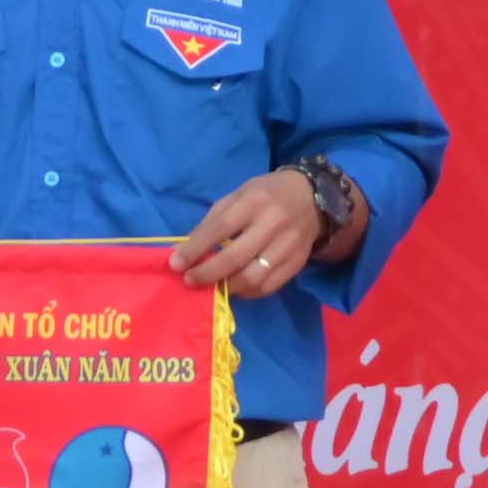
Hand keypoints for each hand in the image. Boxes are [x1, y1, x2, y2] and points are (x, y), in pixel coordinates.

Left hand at [173, 171, 324, 299]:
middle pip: (236, 258)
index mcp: (254, 201)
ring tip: (212, 286)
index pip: (220, 229)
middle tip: (190, 280)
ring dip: (227, 287)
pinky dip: (248, 292)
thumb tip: (185, 251)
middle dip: (207, 274)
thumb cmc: (266, 195)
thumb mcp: (237, 196)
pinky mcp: (297, 262)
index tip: (176, 263)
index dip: (195, 249)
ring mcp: (288, 246)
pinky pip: (269, 286)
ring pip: (253, 278)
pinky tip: (235, 287)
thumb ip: (212, 221)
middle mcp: (273, 223)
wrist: (312, 198)